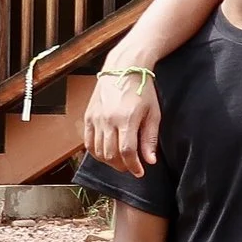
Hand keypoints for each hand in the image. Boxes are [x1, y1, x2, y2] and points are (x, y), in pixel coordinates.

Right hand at [84, 59, 162, 177]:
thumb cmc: (142, 91)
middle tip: (131, 167)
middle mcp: (107, 120)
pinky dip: (96, 152)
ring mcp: (95, 118)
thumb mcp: (153, 114)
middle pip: (110, 154)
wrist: (122, 69)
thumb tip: (150, 161)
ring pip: (97, 151)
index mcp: (126, 119)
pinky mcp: (87, 116)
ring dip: (109, 161)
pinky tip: (107, 153)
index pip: (126, 151)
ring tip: (121, 161)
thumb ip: (150, 139)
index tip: (140, 172)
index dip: (133, 166)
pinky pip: (88, 142)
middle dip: (121, 166)